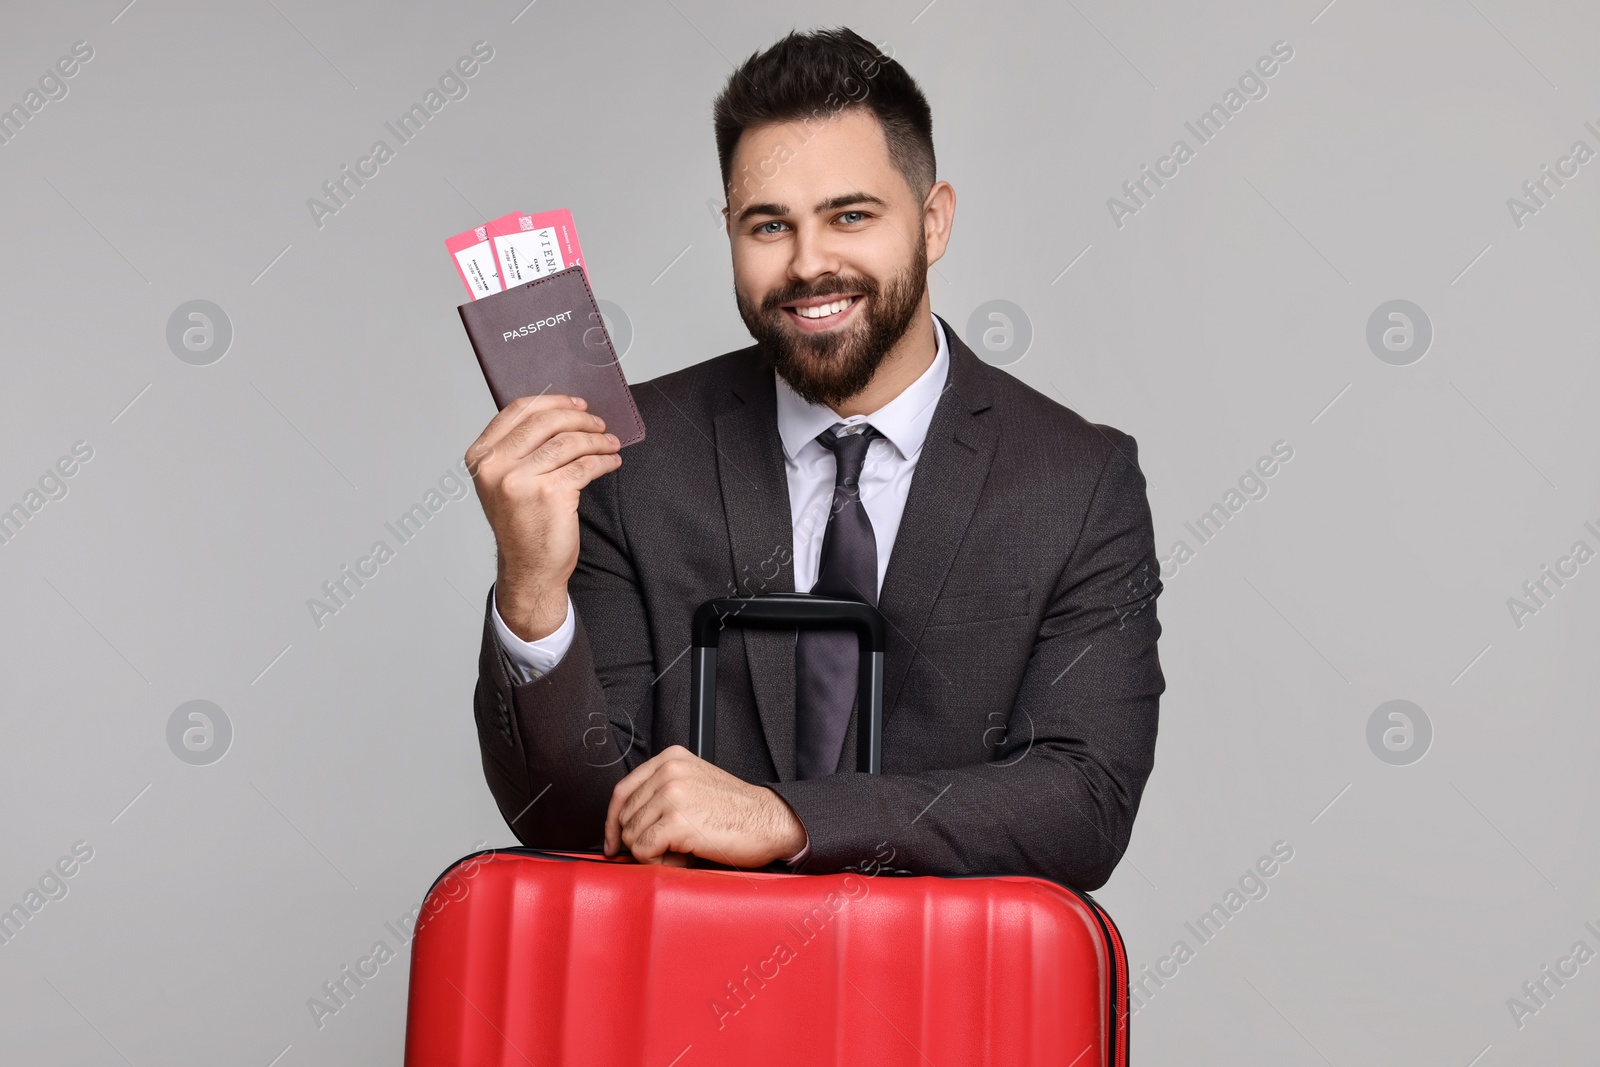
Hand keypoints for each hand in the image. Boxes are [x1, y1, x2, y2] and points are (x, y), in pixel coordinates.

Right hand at [465, 394, 621, 640]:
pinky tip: (611, 462)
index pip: (518, 410)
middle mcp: (495, 467)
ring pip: (568, 442)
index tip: (577, 405)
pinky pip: (584, 465)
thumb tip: (561, 413)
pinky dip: (603, 461)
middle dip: (580, 419)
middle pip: (546, 421)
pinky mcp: (550, 494)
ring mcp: (520, 480)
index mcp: (481, 457)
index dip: (552, 402)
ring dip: (596, 440)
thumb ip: (519, 448)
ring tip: (610, 444)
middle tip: (599, 424)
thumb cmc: (522, 524)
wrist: (529, 569)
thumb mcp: (504, 481)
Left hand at [604, 745, 806, 867]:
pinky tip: (682, 857)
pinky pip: (644, 851)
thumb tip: (626, 824)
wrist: (769, 821)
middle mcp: (668, 772)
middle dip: (639, 841)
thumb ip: (662, 792)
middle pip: (625, 817)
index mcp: (671, 759)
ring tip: (681, 851)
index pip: (623, 790)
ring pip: (632, 837)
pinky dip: (659, 863)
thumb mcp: (695, 785)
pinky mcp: (676, 821)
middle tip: (668, 849)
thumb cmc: (736, 810)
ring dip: (652, 854)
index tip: (613, 840)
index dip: (613, 821)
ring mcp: (671, 795)